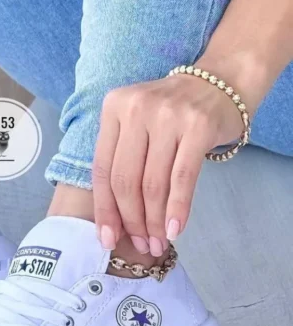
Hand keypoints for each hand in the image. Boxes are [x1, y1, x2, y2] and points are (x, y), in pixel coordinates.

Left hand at [92, 72, 243, 255]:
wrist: (222, 80)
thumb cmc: (171, 114)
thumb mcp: (136, 125)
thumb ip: (122, 161)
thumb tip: (113, 221)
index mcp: (113, 107)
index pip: (102, 169)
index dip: (104, 209)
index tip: (108, 239)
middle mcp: (137, 108)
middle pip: (125, 179)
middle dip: (131, 221)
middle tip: (140, 245)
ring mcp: (169, 115)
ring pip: (153, 183)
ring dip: (154, 221)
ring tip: (157, 244)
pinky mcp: (199, 126)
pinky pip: (182, 178)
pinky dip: (177, 208)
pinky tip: (175, 230)